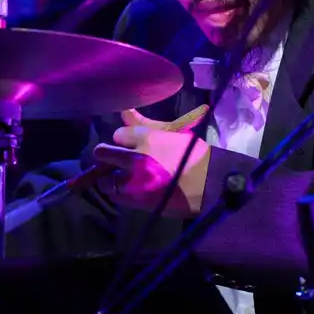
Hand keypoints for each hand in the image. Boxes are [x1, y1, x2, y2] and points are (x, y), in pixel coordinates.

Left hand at [92, 106, 210, 216]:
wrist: (211, 186)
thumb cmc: (196, 156)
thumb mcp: (174, 134)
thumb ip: (147, 124)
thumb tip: (125, 111)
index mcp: (147, 139)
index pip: (119, 134)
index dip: (123, 139)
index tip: (127, 144)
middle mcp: (136, 159)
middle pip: (103, 153)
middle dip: (105, 155)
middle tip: (109, 159)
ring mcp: (135, 182)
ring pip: (105, 179)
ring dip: (109, 177)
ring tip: (116, 178)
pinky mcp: (137, 201)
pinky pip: (117, 197)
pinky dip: (119, 193)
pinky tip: (127, 191)